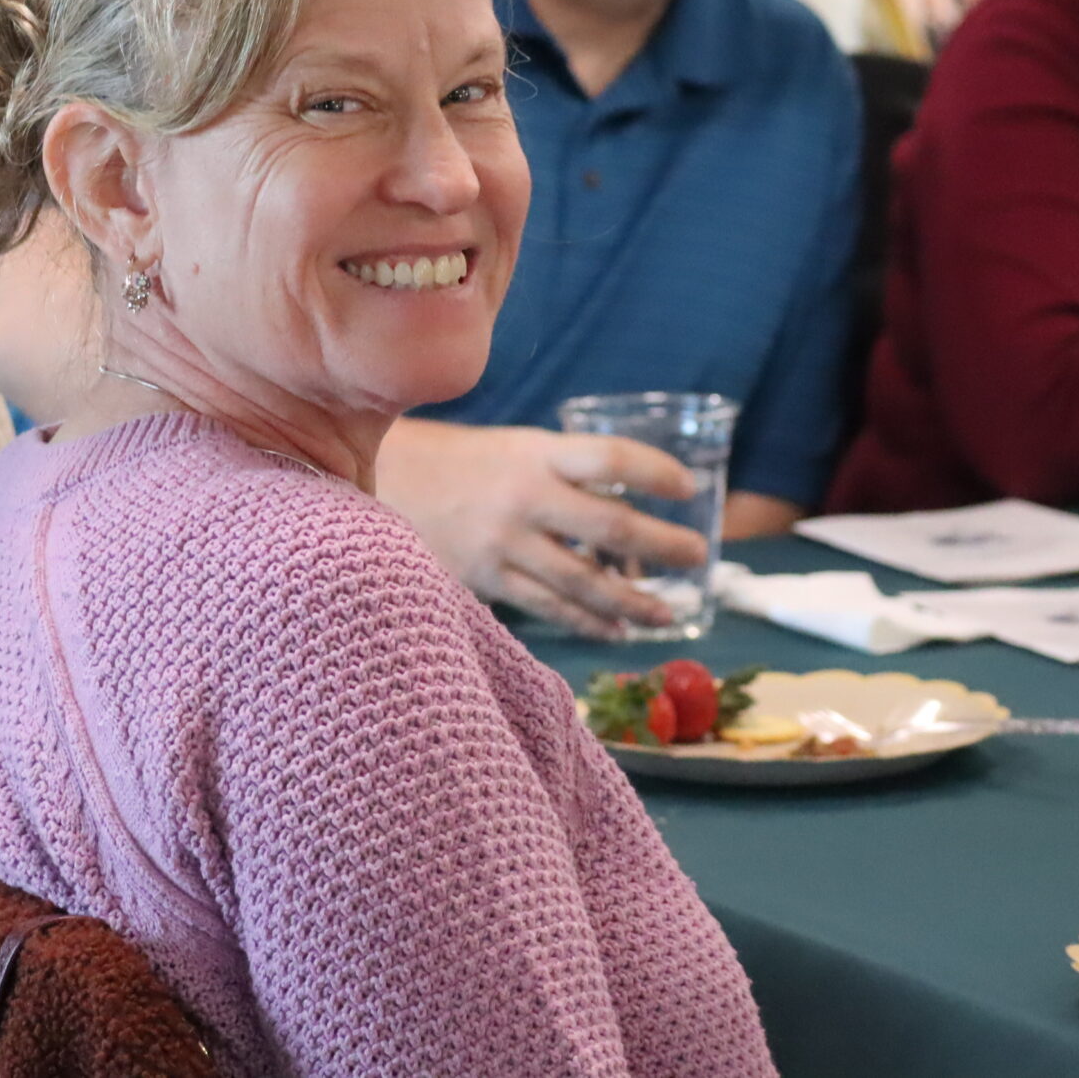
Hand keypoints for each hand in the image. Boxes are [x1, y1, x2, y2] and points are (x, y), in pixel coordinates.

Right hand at [375, 418, 705, 637]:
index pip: (608, 458)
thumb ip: (562, 474)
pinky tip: (616, 628)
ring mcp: (504, 543)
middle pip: (610, 526)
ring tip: (667, 611)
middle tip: (697, 556)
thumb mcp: (512, 449)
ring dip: (633, 599)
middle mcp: (524, 497)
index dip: (654, 472)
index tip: (688, 487)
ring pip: (584, 580)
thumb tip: (628, 507)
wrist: (381, 483)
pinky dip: (588, 621)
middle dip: (662, 544)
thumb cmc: (458, 463)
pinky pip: (549, 607)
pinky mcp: (486, 579)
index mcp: (535, 454)